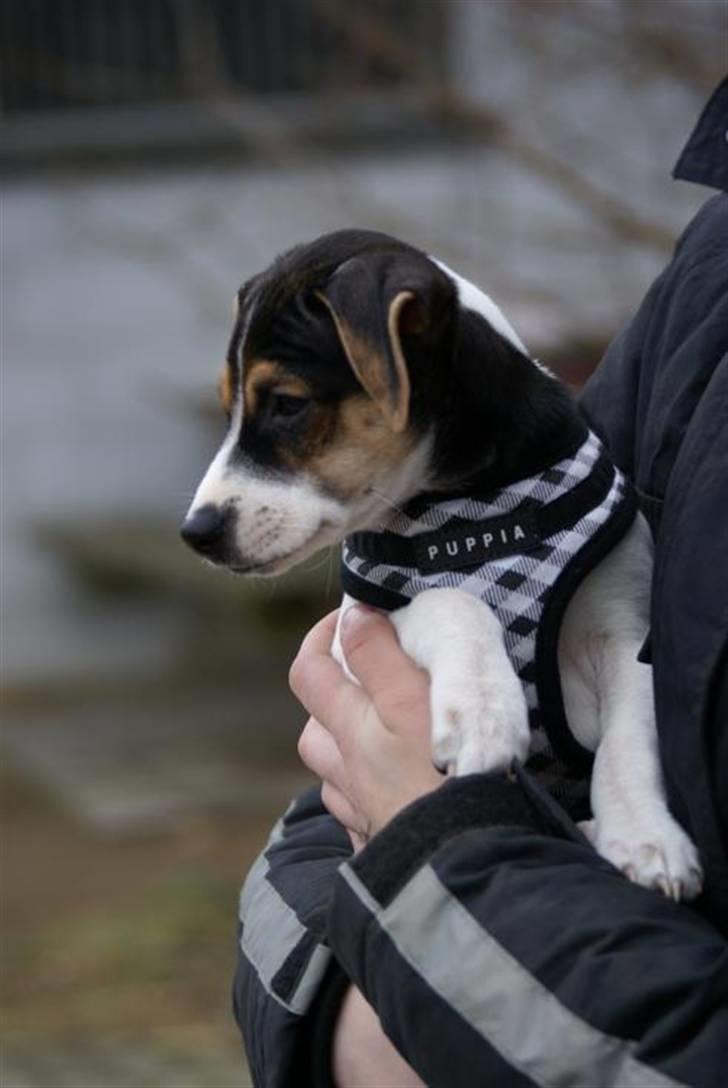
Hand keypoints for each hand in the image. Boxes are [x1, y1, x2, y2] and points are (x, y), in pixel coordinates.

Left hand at [290, 606, 443, 841]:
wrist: (463, 861)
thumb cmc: (441, 774)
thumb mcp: (412, 700)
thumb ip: (379, 656)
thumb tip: (352, 617)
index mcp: (350, 730)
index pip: (309, 673)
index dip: (318, 638)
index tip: (349, 619)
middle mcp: (346, 772)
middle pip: (314, 732)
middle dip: (330, 702)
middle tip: (368, 684)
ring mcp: (363, 813)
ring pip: (333, 778)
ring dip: (345, 753)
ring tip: (381, 738)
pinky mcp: (386, 845)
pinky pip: (359, 819)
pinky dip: (367, 800)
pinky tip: (393, 795)